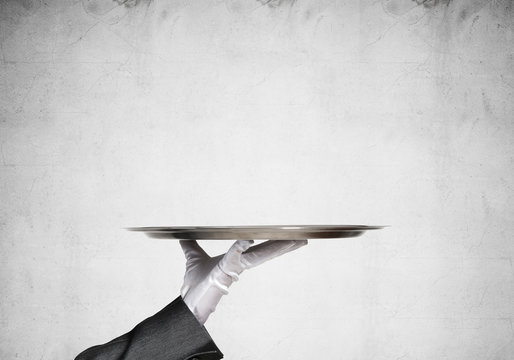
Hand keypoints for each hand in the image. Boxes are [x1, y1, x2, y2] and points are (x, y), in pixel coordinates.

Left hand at [179, 239, 307, 323]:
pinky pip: (234, 256)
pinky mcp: (224, 271)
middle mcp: (239, 265)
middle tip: (301, 239)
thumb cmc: (194, 285)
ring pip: (258, 255)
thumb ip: (191, 246)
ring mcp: (234, 268)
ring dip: (276, 248)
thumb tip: (183, 237)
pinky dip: (240, 247)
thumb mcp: (193, 259)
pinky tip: (248, 239)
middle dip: (283, 246)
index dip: (273, 243)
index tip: (286, 236)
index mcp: (236, 260)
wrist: (188, 303)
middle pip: (265, 252)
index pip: (258, 249)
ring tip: (294, 241)